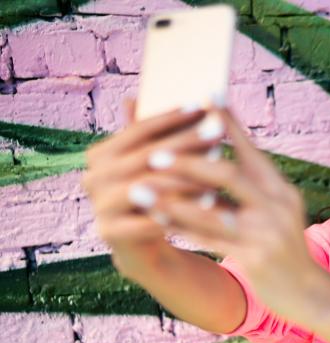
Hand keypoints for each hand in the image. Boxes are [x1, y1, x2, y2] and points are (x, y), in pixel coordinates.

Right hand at [81, 100, 219, 252]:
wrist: (144, 243)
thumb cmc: (156, 193)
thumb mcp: (156, 161)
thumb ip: (156, 133)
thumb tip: (154, 94)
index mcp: (101, 154)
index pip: (138, 130)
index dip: (171, 118)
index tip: (203, 107)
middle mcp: (93, 177)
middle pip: (144, 157)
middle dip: (185, 145)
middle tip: (217, 135)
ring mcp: (98, 205)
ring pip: (145, 188)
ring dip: (183, 181)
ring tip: (216, 175)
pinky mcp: (108, 233)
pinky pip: (145, 221)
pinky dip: (176, 214)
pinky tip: (205, 206)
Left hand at [145, 107, 322, 316]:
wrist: (310, 292)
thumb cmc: (284, 247)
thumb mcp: (278, 211)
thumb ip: (252, 188)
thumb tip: (214, 161)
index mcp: (281, 190)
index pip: (251, 150)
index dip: (228, 124)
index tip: (205, 98)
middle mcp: (277, 206)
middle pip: (230, 176)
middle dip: (189, 162)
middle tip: (154, 153)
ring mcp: (267, 233)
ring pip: (212, 211)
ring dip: (172, 199)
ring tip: (140, 189)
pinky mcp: (256, 259)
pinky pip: (209, 241)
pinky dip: (180, 229)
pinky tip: (156, 221)